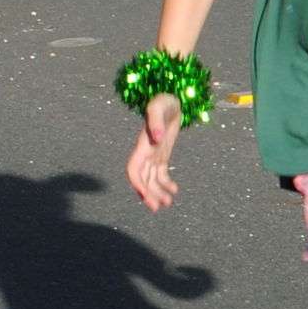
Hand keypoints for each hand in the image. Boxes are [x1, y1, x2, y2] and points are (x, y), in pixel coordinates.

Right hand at [127, 93, 182, 210]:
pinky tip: (174, 191)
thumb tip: (158, 137)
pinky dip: (166, 184)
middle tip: (157, 208)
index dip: (137, 183)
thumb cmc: (163, 101)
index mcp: (143, 145)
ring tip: (167, 204)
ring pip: (151, 179)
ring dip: (157, 192)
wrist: (170, 100)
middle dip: (148, 194)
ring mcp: (153, 155)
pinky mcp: (161, 155)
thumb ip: (156, 120)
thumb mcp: (159, 106)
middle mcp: (145, 153)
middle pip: (143, 179)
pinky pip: (161, 174)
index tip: (144, 195)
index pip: (133, 169)